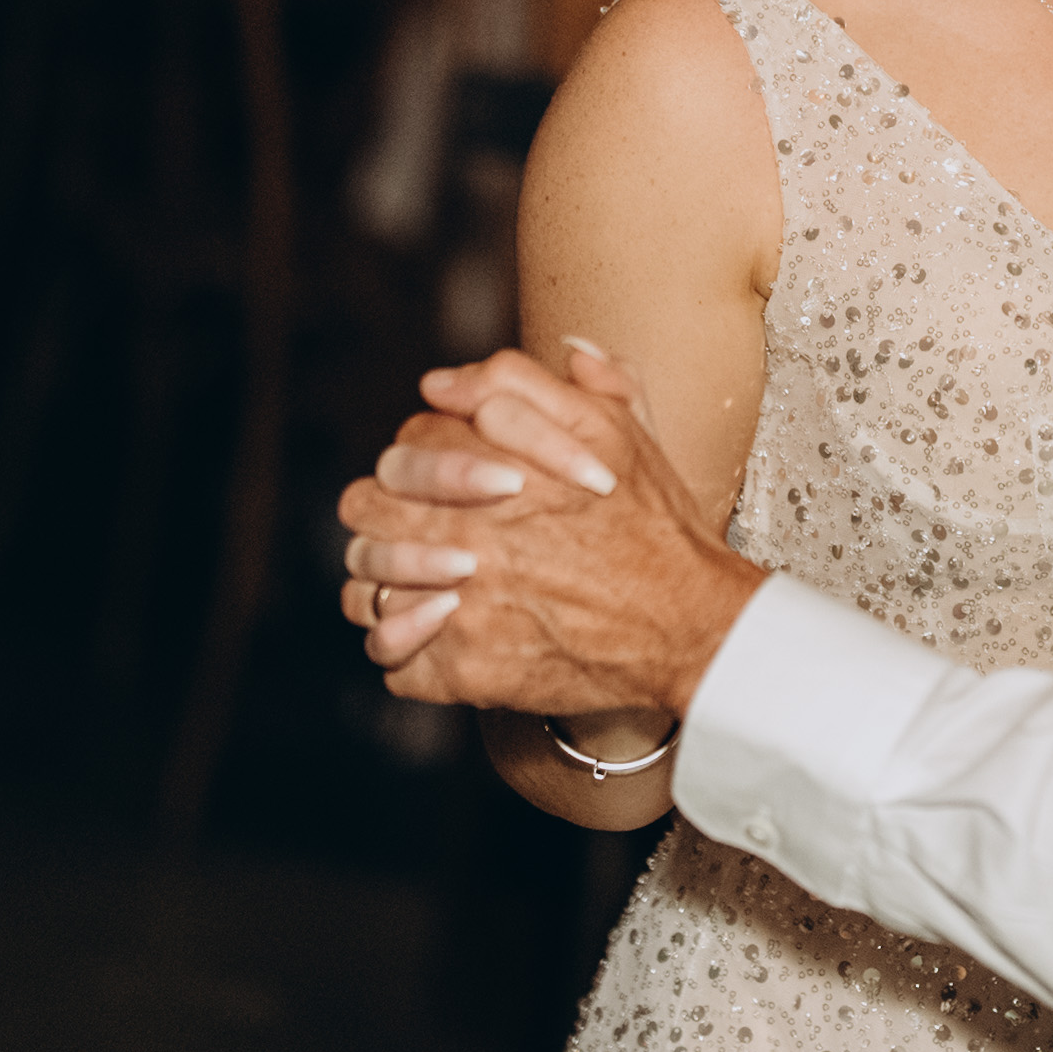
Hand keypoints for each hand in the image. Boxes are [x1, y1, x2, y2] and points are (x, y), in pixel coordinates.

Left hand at [335, 340, 768, 718]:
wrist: (687, 622)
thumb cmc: (652, 524)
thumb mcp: (612, 426)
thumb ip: (529, 386)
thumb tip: (448, 380)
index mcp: (486, 472)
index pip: (403, 448)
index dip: (419, 458)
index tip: (444, 479)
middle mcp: (460, 537)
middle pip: (365, 514)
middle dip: (384, 516)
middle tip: (418, 530)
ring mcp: (457, 609)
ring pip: (365, 591)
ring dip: (384, 584)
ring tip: (423, 584)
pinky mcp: (464, 672)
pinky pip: (394, 662)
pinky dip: (405, 650)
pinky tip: (437, 637)